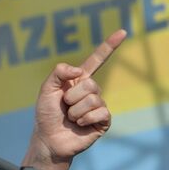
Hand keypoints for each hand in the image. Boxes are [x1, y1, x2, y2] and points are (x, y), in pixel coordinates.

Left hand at [31, 29, 125, 164]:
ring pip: (93, 98)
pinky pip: (100, 112)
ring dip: (75, 110)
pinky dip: (85, 118)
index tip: (123, 32)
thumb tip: (80, 70)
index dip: (109, 46)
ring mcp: (98, 105)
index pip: (96, 60)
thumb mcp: (46, 89)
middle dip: (71, 96)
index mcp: (78, 80)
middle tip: (64, 106)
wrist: (49, 137)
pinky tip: (79, 124)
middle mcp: (90, 90)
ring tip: (70, 117)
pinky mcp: (103, 120)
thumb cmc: (46, 113)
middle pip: (89, 83)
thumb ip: (59, 73)